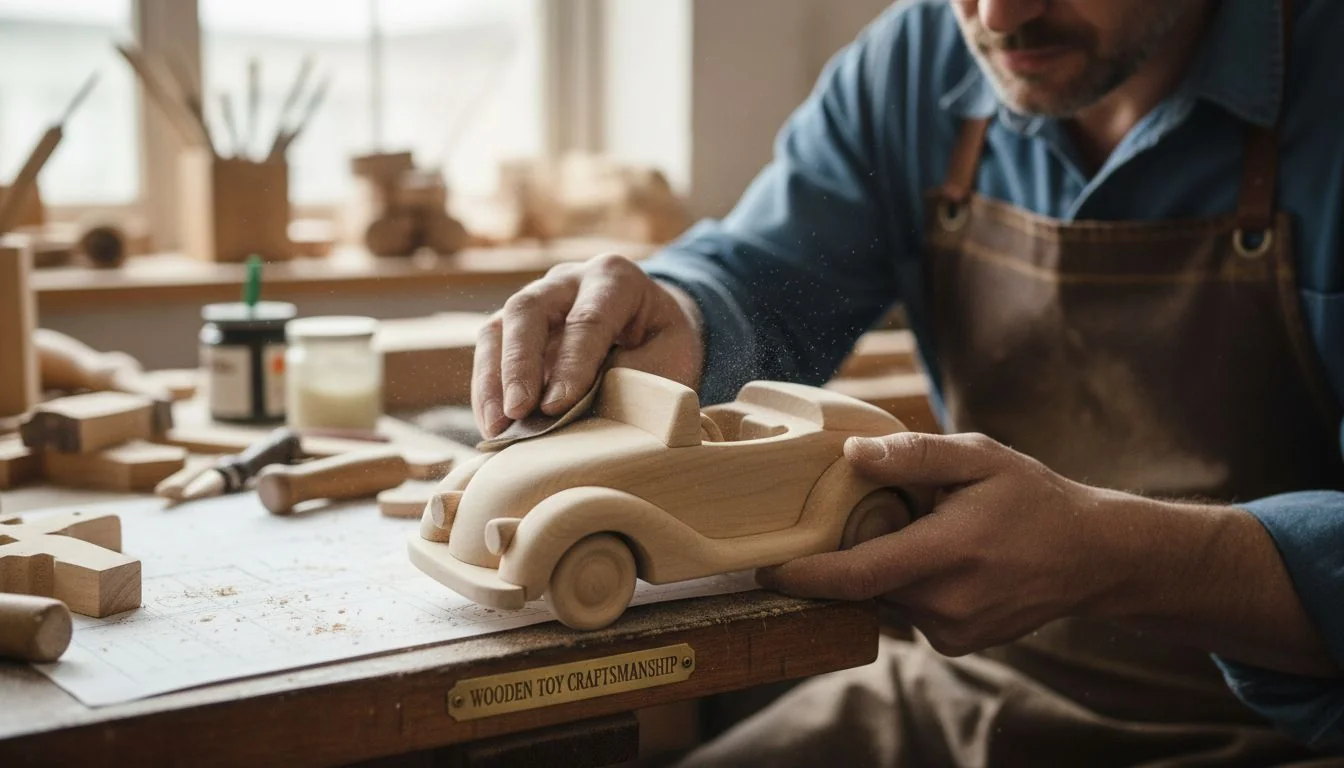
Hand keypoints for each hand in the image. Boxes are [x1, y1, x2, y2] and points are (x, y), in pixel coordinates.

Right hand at [473, 254, 704, 437]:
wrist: (652, 330)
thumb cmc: (664, 346)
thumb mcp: (670, 357)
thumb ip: (635, 378)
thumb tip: (589, 416)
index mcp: (615, 278)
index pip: (587, 319)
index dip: (571, 363)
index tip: (556, 406)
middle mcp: (568, 280)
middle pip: (528, 310)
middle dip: (519, 365)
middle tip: (517, 412)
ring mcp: (536, 300)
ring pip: (498, 328)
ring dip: (492, 381)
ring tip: (497, 428)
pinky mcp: (514, 326)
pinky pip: (489, 352)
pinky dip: (487, 391)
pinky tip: (494, 426)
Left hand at [757, 432, 1125, 655]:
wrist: (1093, 556)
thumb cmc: (1032, 498)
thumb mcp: (979, 457)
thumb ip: (913, 455)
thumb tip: (850, 455)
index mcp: (948, 552)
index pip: (855, 575)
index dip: (804, 575)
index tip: (764, 569)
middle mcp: (948, 602)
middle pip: (865, 583)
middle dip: (852, 553)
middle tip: (874, 515)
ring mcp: (954, 632)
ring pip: (885, 598)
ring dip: (884, 568)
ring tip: (925, 533)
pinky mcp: (957, 644)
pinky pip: (908, 612)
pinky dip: (908, 586)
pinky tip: (943, 561)